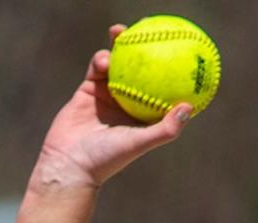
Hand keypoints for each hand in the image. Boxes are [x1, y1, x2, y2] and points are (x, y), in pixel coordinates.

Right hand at [35, 25, 192, 190]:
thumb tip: (188, 107)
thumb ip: (164, 129)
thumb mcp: (138, 143)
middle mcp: (127, 100)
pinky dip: (101, 59)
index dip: (171, 65)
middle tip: (152, 25)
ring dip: (121, 45)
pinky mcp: (88, 90)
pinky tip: (105, 57)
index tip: (181, 47)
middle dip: (146, 44)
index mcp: (142, 112)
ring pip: (118, 62)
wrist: (69, 164)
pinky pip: (97, 67)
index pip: (162, 85)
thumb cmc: (105, 159)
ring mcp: (107, 93)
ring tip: (122, 32)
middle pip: (141, 67)